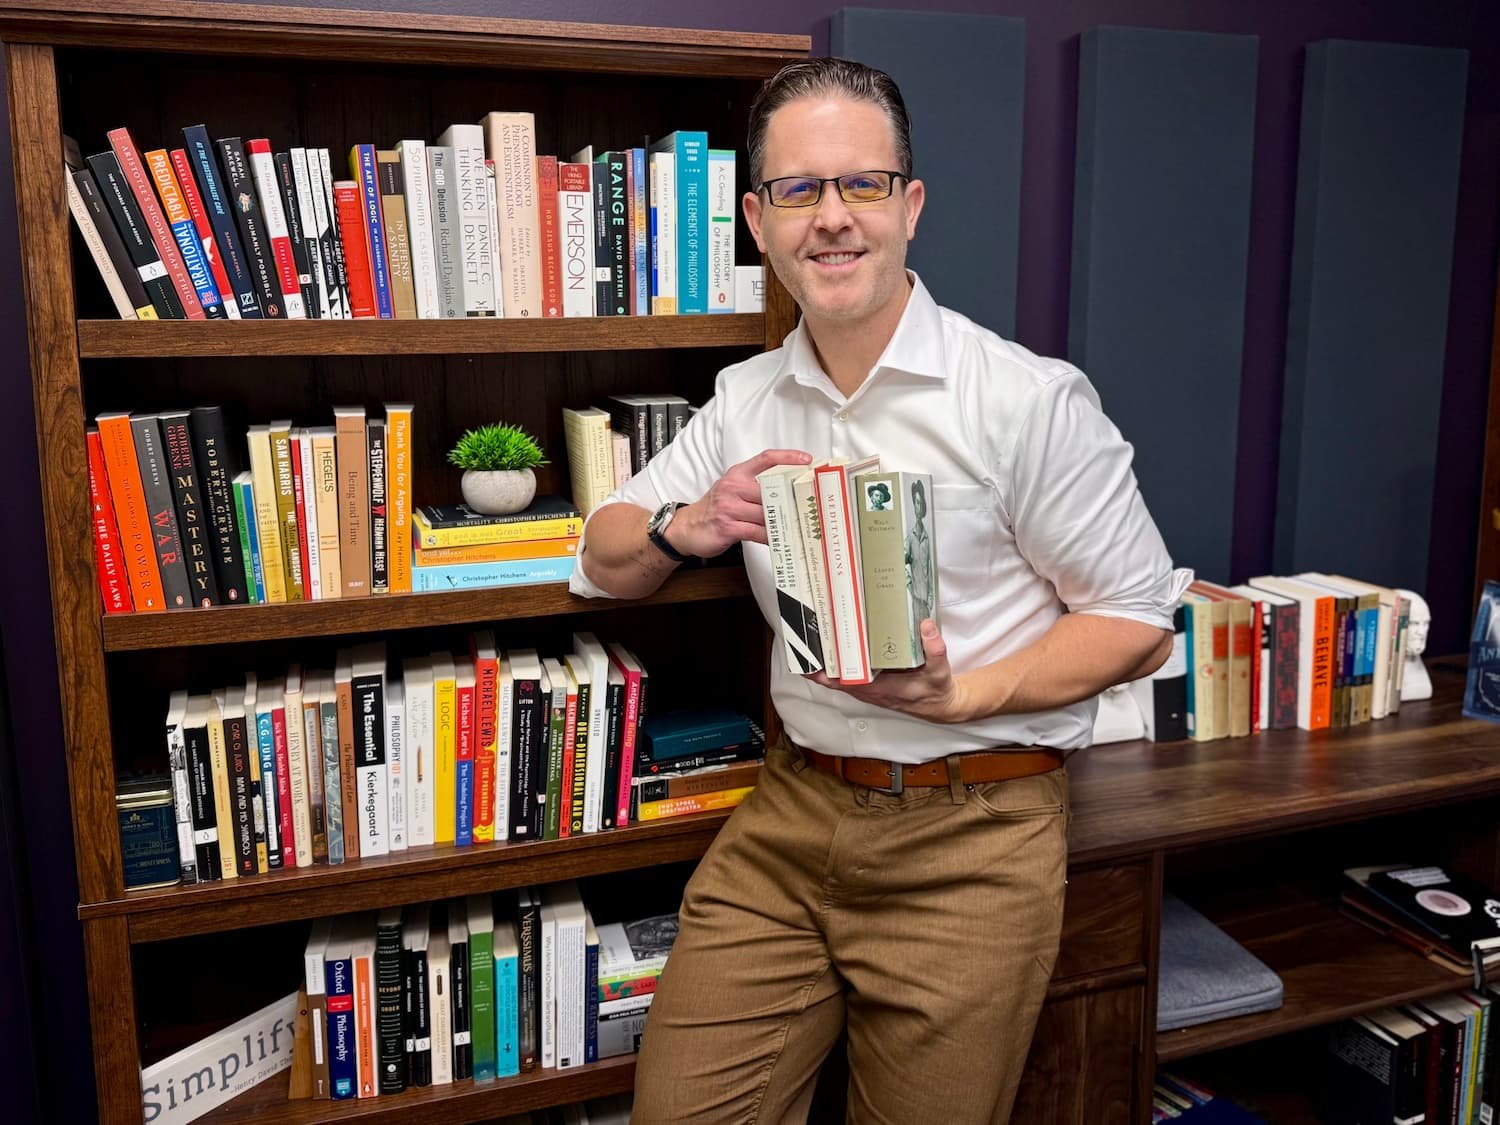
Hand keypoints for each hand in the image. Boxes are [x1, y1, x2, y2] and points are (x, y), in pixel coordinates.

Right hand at [667, 448, 812, 558]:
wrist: (687, 527)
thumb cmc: (715, 509)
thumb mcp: (732, 490)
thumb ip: (755, 487)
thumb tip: (786, 492)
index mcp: (737, 474)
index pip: (765, 458)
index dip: (787, 456)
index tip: (806, 460)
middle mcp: (733, 487)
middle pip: (770, 490)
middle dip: (790, 499)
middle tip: (809, 504)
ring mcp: (729, 507)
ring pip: (765, 513)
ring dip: (783, 521)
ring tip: (798, 525)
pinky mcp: (727, 527)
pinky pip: (756, 532)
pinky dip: (770, 537)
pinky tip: (779, 539)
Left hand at [810, 620, 972, 722]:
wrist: (941, 705)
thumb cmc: (937, 690)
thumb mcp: (940, 671)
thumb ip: (935, 650)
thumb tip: (925, 625)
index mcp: (882, 688)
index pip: (846, 682)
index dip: (826, 674)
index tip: (810, 662)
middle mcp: (870, 691)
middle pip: (835, 679)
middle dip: (818, 663)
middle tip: (803, 639)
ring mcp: (869, 689)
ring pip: (839, 679)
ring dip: (824, 665)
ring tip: (810, 641)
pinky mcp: (871, 685)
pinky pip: (847, 677)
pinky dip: (835, 667)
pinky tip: (830, 650)